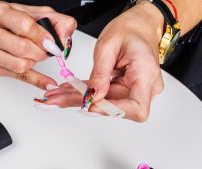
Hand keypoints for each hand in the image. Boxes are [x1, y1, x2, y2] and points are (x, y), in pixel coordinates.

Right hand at [0, 0, 76, 89]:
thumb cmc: (5, 19)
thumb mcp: (30, 12)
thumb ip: (54, 21)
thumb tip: (65, 36)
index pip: (24, 26)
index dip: (43, 37)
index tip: (52, 43)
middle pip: (22, 49)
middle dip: (40, 52)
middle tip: (45, 50)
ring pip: (19, 65)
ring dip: (35, 63)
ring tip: (35, 55)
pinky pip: (17, 77)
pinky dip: (36, 80)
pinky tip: (46, 82)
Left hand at [43, 3, 164, 121]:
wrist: (138, 27)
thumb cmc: (129, 31)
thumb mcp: (108, 47)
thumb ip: (100, 74)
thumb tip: (91, 97)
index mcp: (146, 74)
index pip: (136, 108)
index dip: (112, 110)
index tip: (89, 104)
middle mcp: (144, 87)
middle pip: (114, 106)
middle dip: (82, 103)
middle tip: (55, 99)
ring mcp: (135, 91)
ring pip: (104, 103)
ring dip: (78, 99)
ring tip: (56, 95)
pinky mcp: (124, 90)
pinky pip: (103, 96)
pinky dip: (84, 93)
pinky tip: (67, 91)